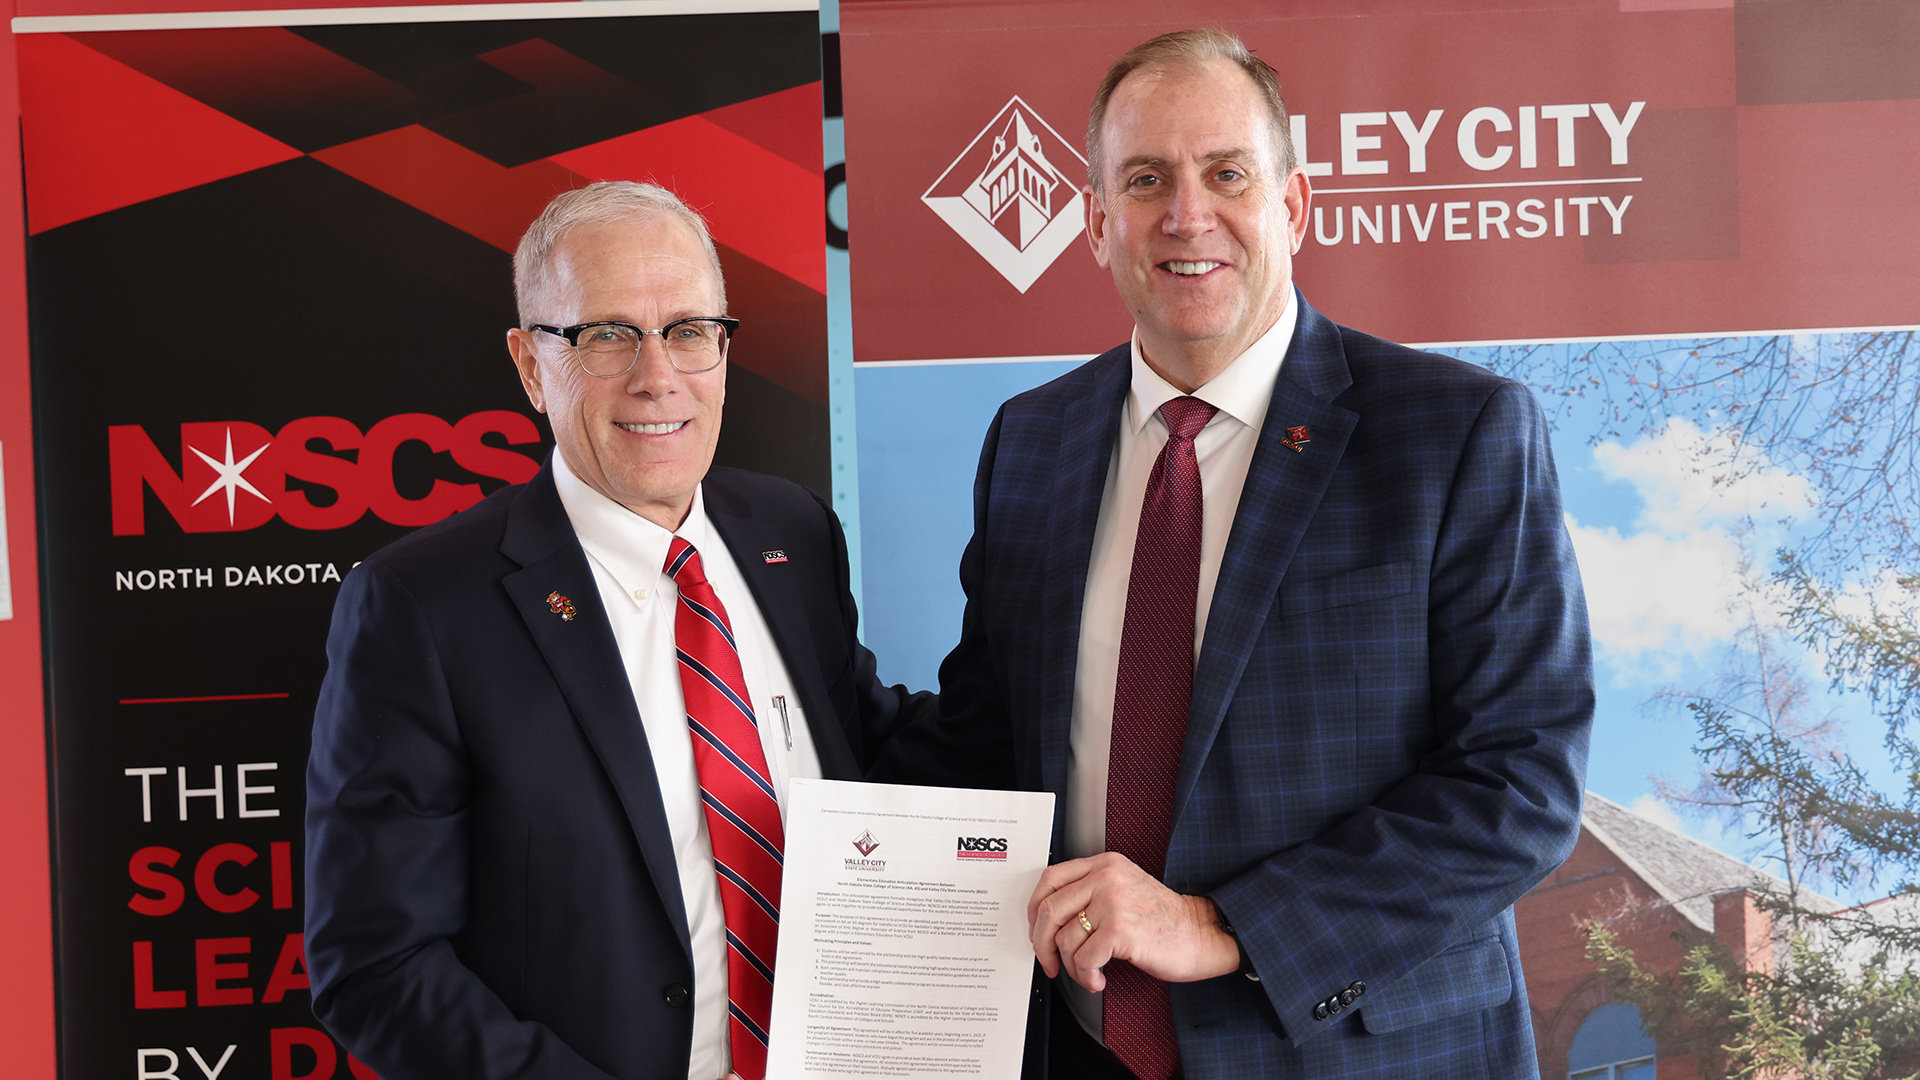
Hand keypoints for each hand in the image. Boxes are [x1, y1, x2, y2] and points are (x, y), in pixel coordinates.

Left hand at [1027, 851, 1238, 991]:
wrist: (1199, 934)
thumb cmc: (1162, 919)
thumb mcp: (1123, 889)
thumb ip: (1089, 892)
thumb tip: (1047, 920)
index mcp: (1104, 864)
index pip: (1050, 879)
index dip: (1035, 910)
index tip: (1037, 931)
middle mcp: (1106, 877)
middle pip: (1049, 911)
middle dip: (1043, 945)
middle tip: (1050, 963)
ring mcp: (1113, 902)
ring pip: (1065, 940)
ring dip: (1071, 967)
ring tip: (1088, 974)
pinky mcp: (1120, 930)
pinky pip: (1083, 959)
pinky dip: (1086, 977)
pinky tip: (1098, 979)